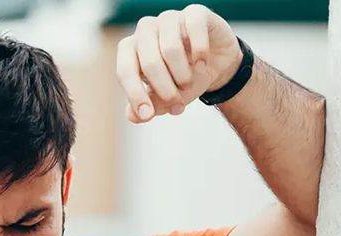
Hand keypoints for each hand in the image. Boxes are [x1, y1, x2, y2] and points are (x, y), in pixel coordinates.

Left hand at [115, 4, 242, 122]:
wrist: (216, 63)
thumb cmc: (184, 78)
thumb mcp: (167, 97)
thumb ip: (150, 105)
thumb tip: (133, 117)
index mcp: (131, 49)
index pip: (125, 70)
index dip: (135, 94)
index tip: (148, 115)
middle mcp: (145, 30)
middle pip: (149, 62)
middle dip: (165, 90)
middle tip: (177, 106)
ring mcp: (168, 18)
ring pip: (171, 48)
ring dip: (182, 74)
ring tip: (188, 84)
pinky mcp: (194, 13)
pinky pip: (194, 29)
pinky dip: (200, 52)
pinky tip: (202, 65)